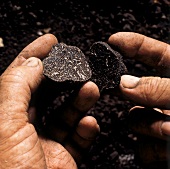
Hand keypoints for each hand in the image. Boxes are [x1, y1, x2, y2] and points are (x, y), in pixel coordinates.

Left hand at [0, 34, 99, 168]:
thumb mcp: (6, 124)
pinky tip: (89, 122)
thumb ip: (17, 87)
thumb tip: (33, 63)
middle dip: (63, 75)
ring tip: (90, 89)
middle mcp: (23, 126)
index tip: (50, 41)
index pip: (21, 75)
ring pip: (66, 111)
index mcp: (4, 115)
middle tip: (77, 64)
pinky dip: (87, 126)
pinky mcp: (62, 155)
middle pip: (46, 90)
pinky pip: (78, 135)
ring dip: (80, 98)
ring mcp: (44, 141)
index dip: (35, 55)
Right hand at [108, 32, 169, 165]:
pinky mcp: (157, 144)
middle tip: (113, 85)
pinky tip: (166, 148)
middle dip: (122, 86)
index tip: (114, 41)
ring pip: (135, 118)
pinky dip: (150, 148)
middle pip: (133, 88)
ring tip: (169, 129)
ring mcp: (160, 121)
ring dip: (148, 124)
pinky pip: (141, 145)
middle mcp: (166, 98)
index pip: (152, 54)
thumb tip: (125, 83)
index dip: (132, 45)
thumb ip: (161, 88)